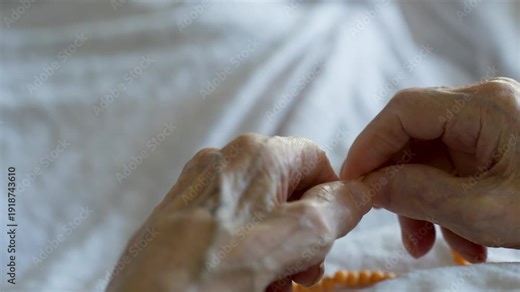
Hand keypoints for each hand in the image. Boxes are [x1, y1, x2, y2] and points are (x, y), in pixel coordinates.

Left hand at [108, 134, 372, 291]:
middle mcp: (223, 161)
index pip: (315, 159)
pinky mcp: (178, 215)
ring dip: (277, 250)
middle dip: (303, 234)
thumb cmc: (223, 266)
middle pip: (286, 190)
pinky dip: (245, 253)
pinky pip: (228, 228)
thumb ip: (341, 206)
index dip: (332, 198)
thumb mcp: (303, 234)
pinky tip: (244, 281)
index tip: (330, 237)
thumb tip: (362, 190)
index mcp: (255, 152)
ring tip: (272, 283)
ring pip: (258, 213)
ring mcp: (197, 188)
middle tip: (302, 272)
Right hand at [341, 78, 519, 262]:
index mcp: (485, 107)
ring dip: (422, 202)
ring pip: (430, 158)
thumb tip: (369, 185)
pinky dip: (445, 204)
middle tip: (394, 225)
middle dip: (398, 185)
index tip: (351, 182)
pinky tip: (461, 239)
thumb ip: (419, 193)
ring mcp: (489, 128)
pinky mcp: (493, 149)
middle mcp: (484, 109)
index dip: (370, 146)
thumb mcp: (484, 210)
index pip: (404, 111)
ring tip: (430, 244)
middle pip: (414, 137)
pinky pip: (452, 171)